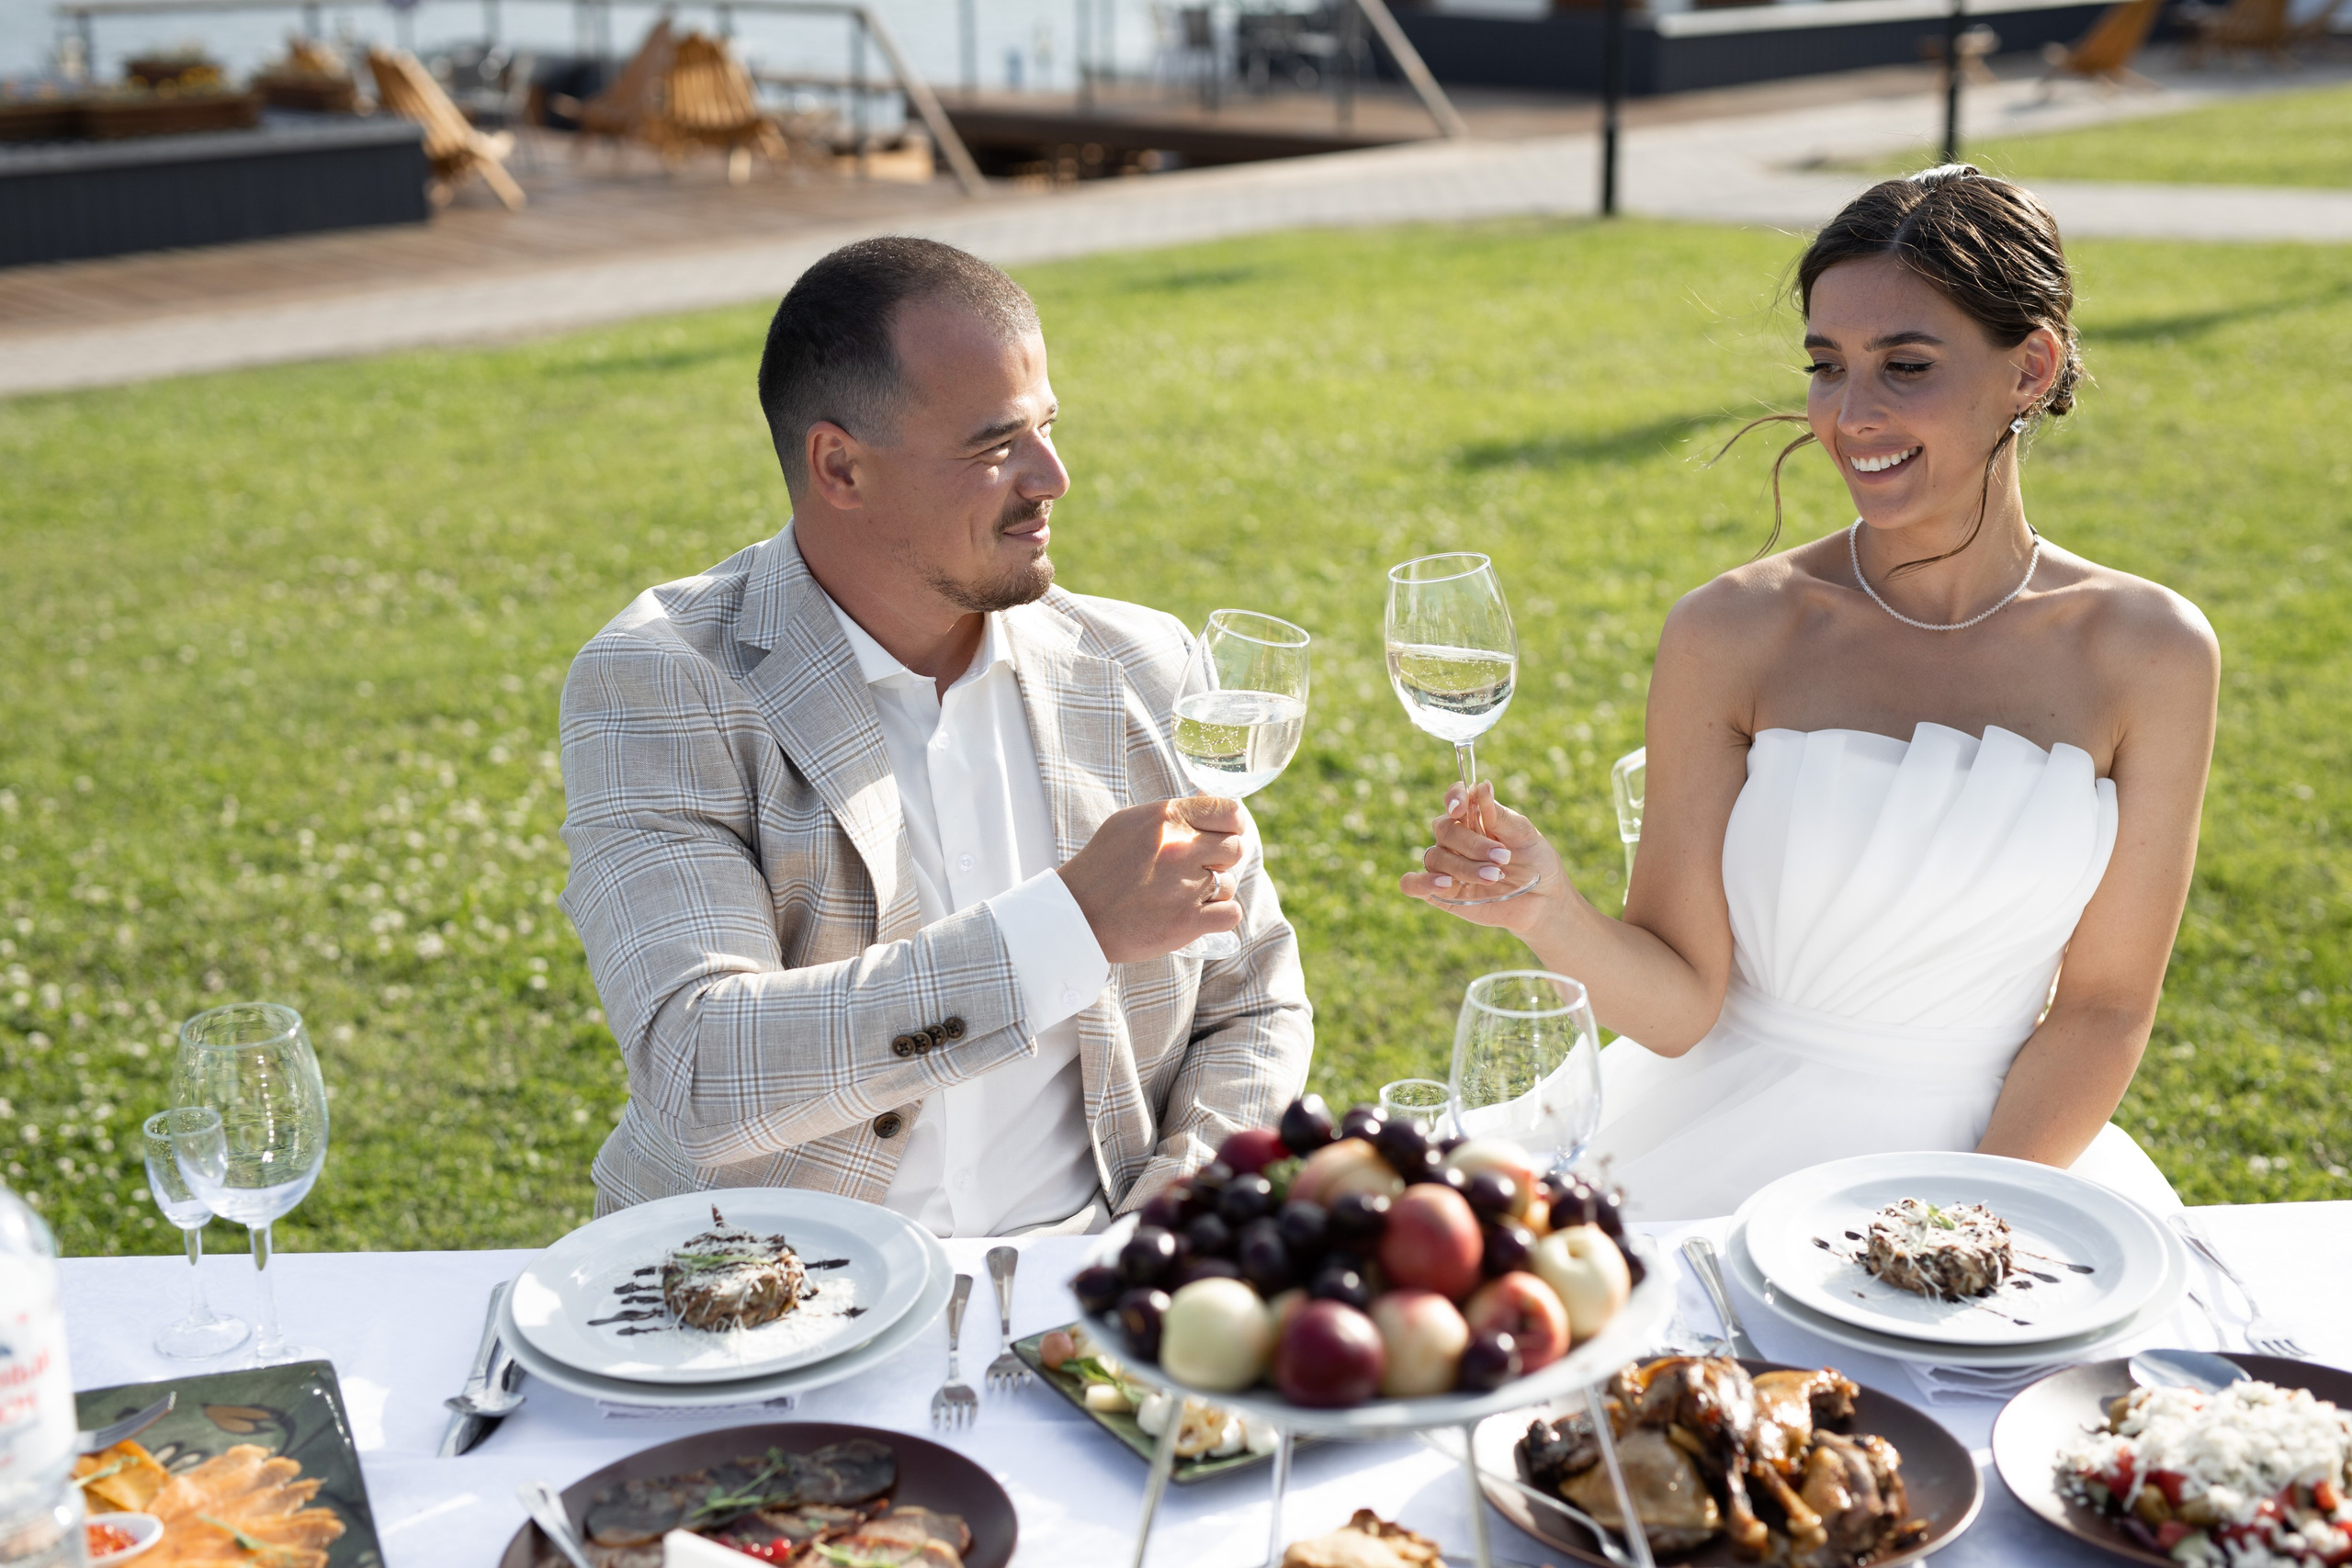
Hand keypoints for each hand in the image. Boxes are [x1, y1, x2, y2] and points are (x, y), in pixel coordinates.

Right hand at [1059, 796, 1246, 962]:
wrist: (1076, 915)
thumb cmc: (1101, 867)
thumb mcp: (1130, 823)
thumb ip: (1172, 815)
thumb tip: (1208, 806)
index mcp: (1167, 818)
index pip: (1230, 812)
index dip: (1232, 826)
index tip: (1223, 836)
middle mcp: (1180, 848)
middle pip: (1235, 847)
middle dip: (1219, 859)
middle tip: (1193, 871)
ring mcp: (1185, 886)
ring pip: (1229, 882)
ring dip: (1212, 890)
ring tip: (1180, 895)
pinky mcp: (1187, 921)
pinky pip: (1230, 913)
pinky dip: (1218, 917)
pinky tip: (1195, 915)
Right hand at [1399, 781, 1566, 933]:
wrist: (1544, 900)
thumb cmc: (1535, 862)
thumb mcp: (1525, 835)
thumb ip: (1499, 815)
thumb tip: (1482, 786)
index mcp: (1474, 818)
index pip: (1454, 799)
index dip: (1453, 798)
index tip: (1461, 808)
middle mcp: (1455, 840)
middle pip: (1444, 830)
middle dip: (1472, 844)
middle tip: (1503, 857)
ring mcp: (1446, 866)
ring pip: (1435, 857)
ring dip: (1463, 866)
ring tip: (1493, 876)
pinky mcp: (1441, 894)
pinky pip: (1412, 884)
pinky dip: (1421, 882)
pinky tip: (1443, 884)